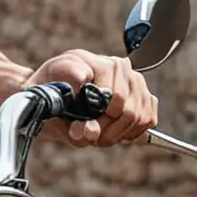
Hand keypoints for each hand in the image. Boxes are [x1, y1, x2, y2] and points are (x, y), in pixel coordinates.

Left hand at [26, 49, 157, 146]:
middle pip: (129, 111)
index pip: (115, 98)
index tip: (80, 126)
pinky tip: (113, 129)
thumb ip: (66, 105)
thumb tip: (90, 118)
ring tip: (98, 133)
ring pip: (140, 117)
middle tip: (88, 132)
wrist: (51, 92)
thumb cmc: (50, 92)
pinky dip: (131, 132)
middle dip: (107, 130)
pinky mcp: (143, 95)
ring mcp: (135, 80)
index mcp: (98, 63)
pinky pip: (148, 119)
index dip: (99, 120)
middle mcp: (121, 67)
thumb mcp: (48, 97)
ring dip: (118, 133)